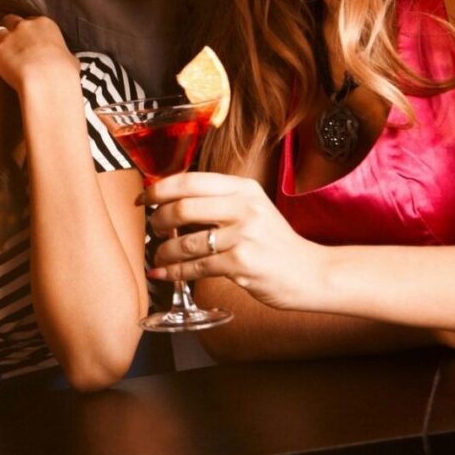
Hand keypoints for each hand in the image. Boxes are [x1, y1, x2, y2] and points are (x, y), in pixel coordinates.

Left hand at [0, 14, 79, 96]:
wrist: (48, 81)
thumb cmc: (63, 72)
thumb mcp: (70, 58)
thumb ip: (63, 54)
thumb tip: (66, 60)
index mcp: (44, 24)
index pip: (32, 20)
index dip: (29, 31)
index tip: (30, 41)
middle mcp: (24, 26)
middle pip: (10, 20)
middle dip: (10, 30)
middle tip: (13, 45)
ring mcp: (8, 38)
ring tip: (5, 60)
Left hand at [146, 172, 328, 309]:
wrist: (311, 272)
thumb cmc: (274, 242)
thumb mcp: (252, 207)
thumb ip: (217, 200)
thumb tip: (170, 198)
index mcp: (242, 188)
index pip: (189, 181)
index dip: (158, 189)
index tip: (142, 199)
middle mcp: (244, 207)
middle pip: (182, 208)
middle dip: (157, 220)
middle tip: (152, 229)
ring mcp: (244, 236)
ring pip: (185, 242)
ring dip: (163, 251)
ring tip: (158, 255)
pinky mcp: (242, 264)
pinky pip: (195, 267)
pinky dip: (173, 272)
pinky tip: (161, 273)